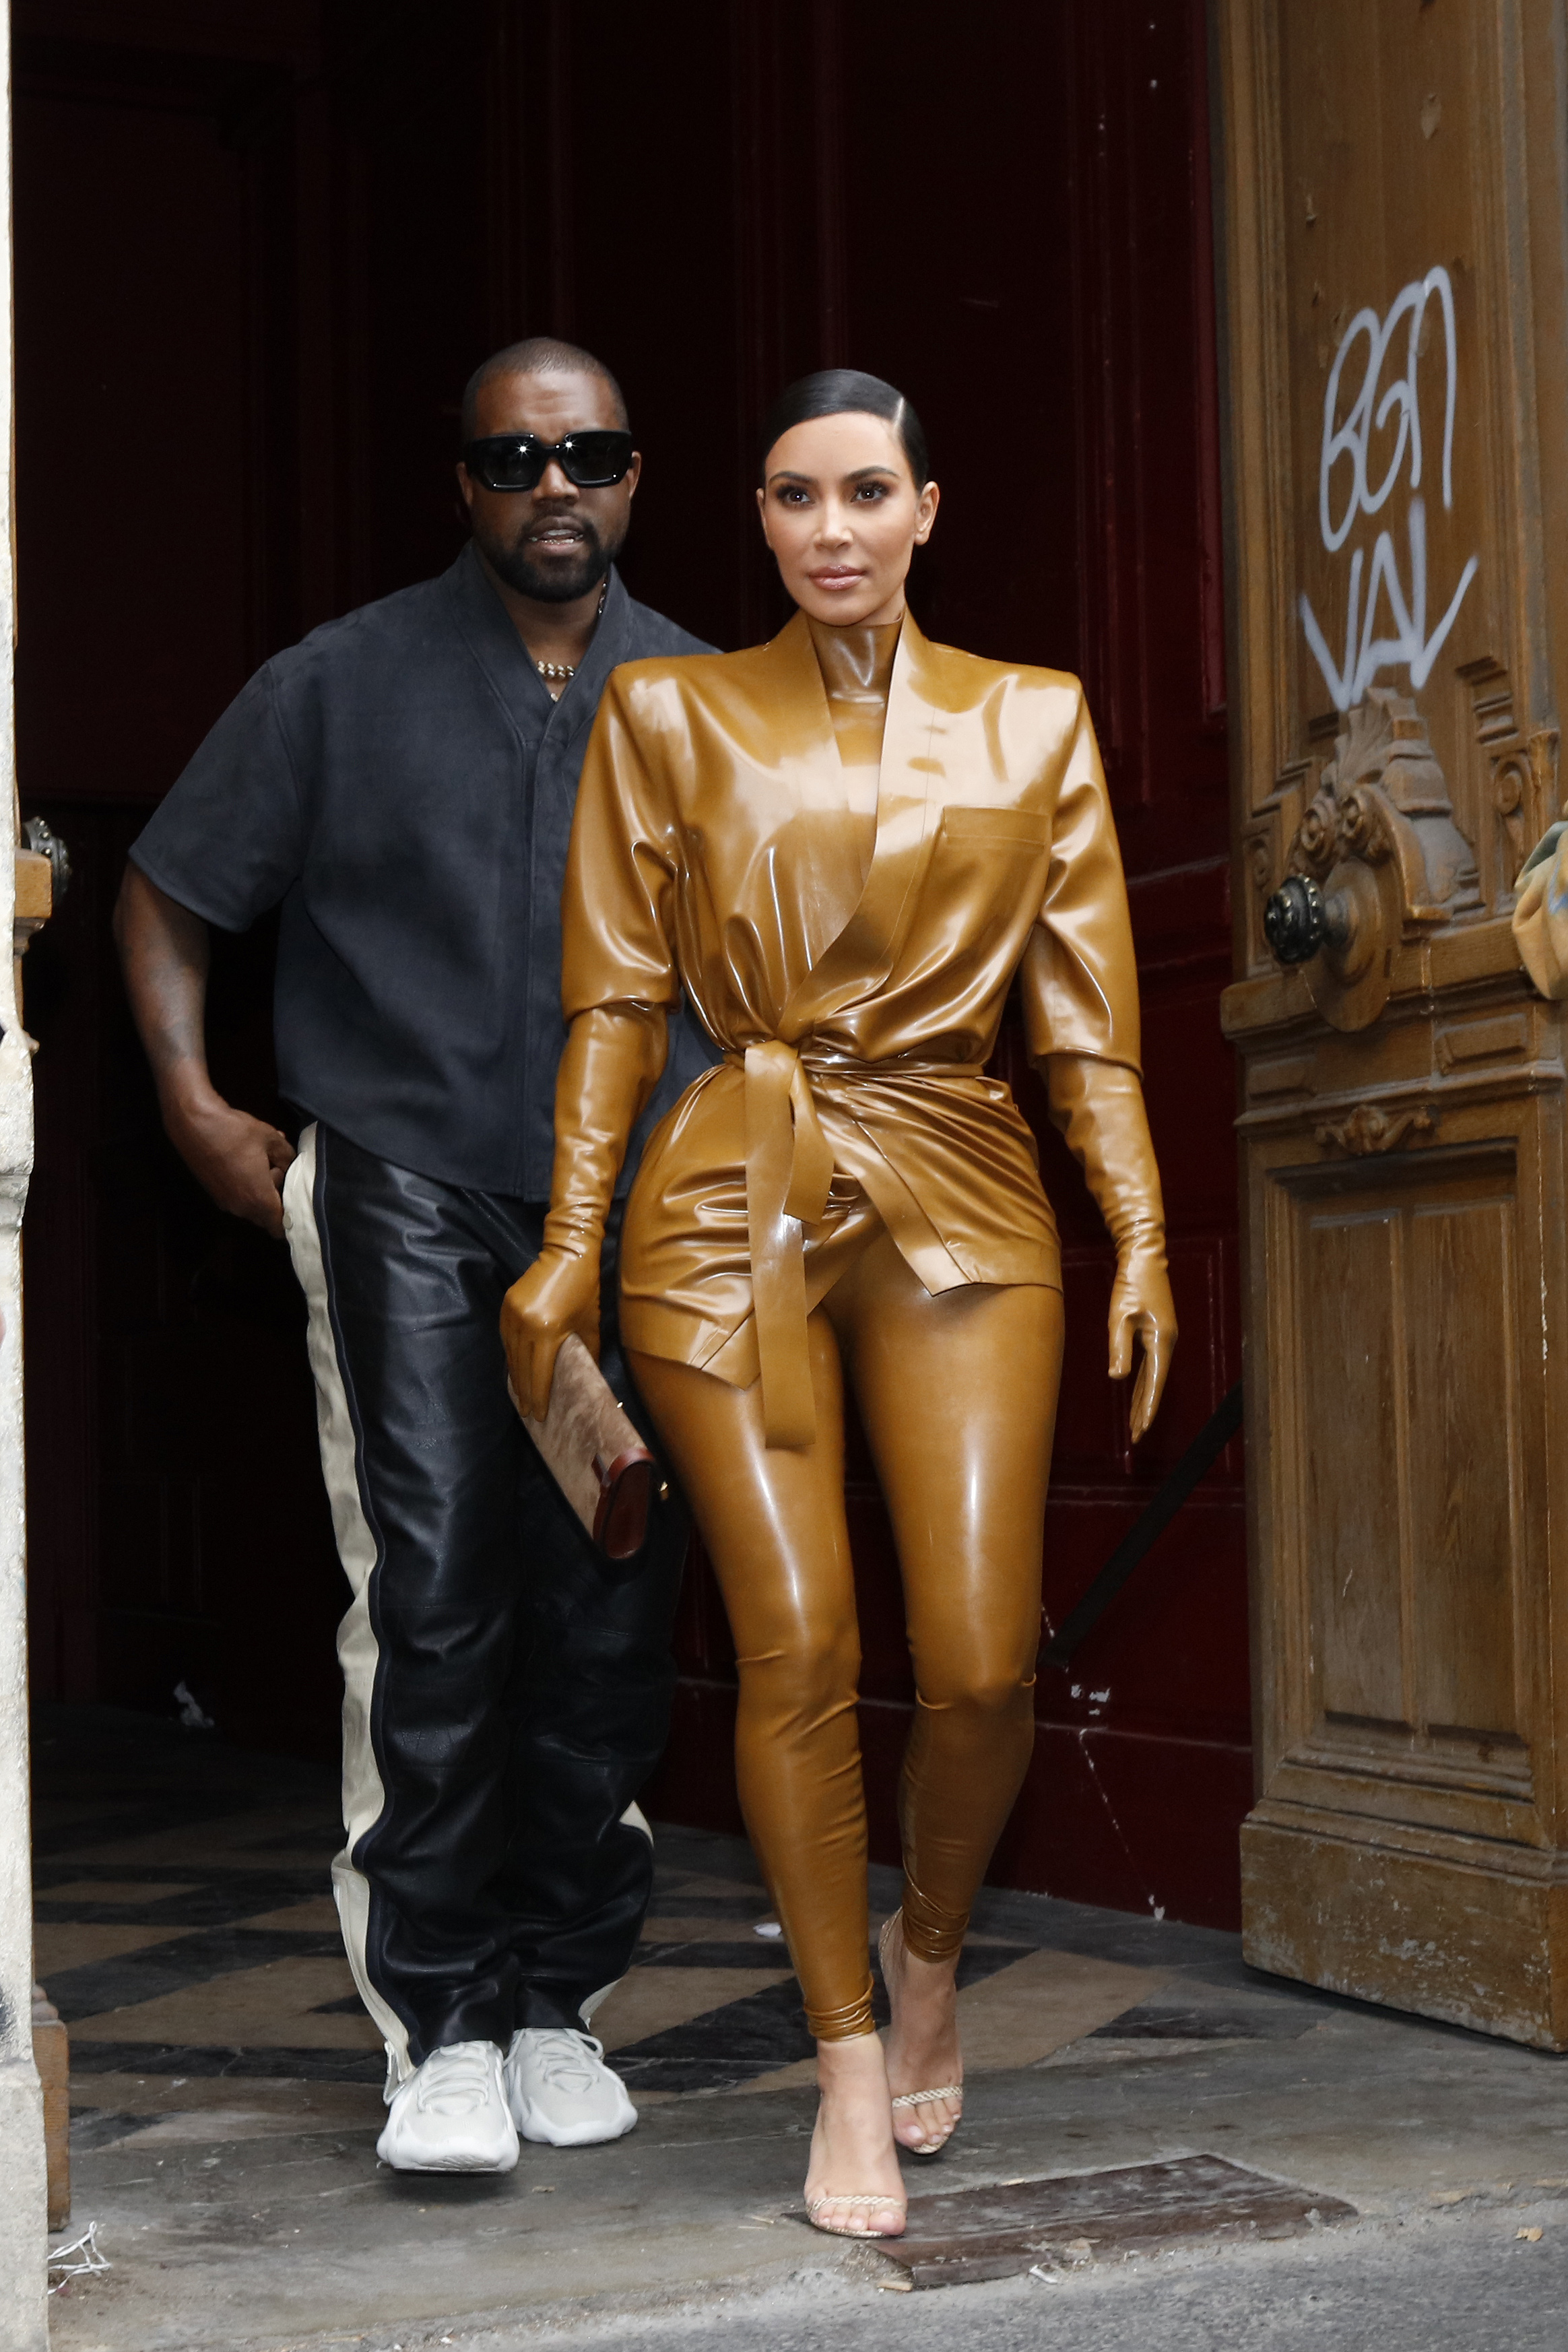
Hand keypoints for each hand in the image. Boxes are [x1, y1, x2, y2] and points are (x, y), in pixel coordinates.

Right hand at [163, 1087, 293, 1237]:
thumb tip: (292, 1165)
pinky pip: (238, 1198)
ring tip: (262, 1160)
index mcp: (258, 1199)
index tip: (295, 1199)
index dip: (291, 1217)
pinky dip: (246, 1186)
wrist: (194, 1123)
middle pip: (266, 1216)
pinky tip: (247, 1160)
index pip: (279, 1227)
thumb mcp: (272, 1140)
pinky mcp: (214, 1193)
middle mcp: (241, 1208)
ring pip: (252, 1206)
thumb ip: (288, 1158)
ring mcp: (225, 1202)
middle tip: (277, 1170)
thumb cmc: (235, 1132)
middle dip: (276, 1199)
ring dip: (261, 1190)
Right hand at [501, 1246, 600, 1420]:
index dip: (538, 1396)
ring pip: (511, 1355)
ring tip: (520, 1397)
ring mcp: (512, 1314)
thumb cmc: (585, 1287)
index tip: (538, 1416)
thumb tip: (586, 1377)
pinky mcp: (506, 1306)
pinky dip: (511, 1356)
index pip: (539, 1372)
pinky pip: (506, 1339)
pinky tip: (515, 1370)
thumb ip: (588, 1352)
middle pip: (522, 1367)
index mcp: (548, 1329)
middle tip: (527, 1414)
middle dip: (525, 1393)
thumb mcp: (590, 1322)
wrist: (567, 1251)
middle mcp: (525, 1323)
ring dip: (515, 1377)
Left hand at [1108, 1248, 1176, 1442]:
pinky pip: (1151, 1364)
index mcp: (1161, 1340)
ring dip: (1143, 1398)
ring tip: (1134, 1422)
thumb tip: (1118, 1378)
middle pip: (1155, 1384)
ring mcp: (1164, 1336)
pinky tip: (1135, 1391)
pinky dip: (1143, 1381)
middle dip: (1145, 1410)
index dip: (1147, 1409)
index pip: (1154, 1384)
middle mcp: (1167, 1341)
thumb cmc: (1131, 1283)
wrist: (1144, 1255)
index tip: (1140, 1431)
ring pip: (1152, 1376)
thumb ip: (1120, 1347)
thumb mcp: (1120, 1315)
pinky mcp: (1157, 1330)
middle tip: (1136, 1436)